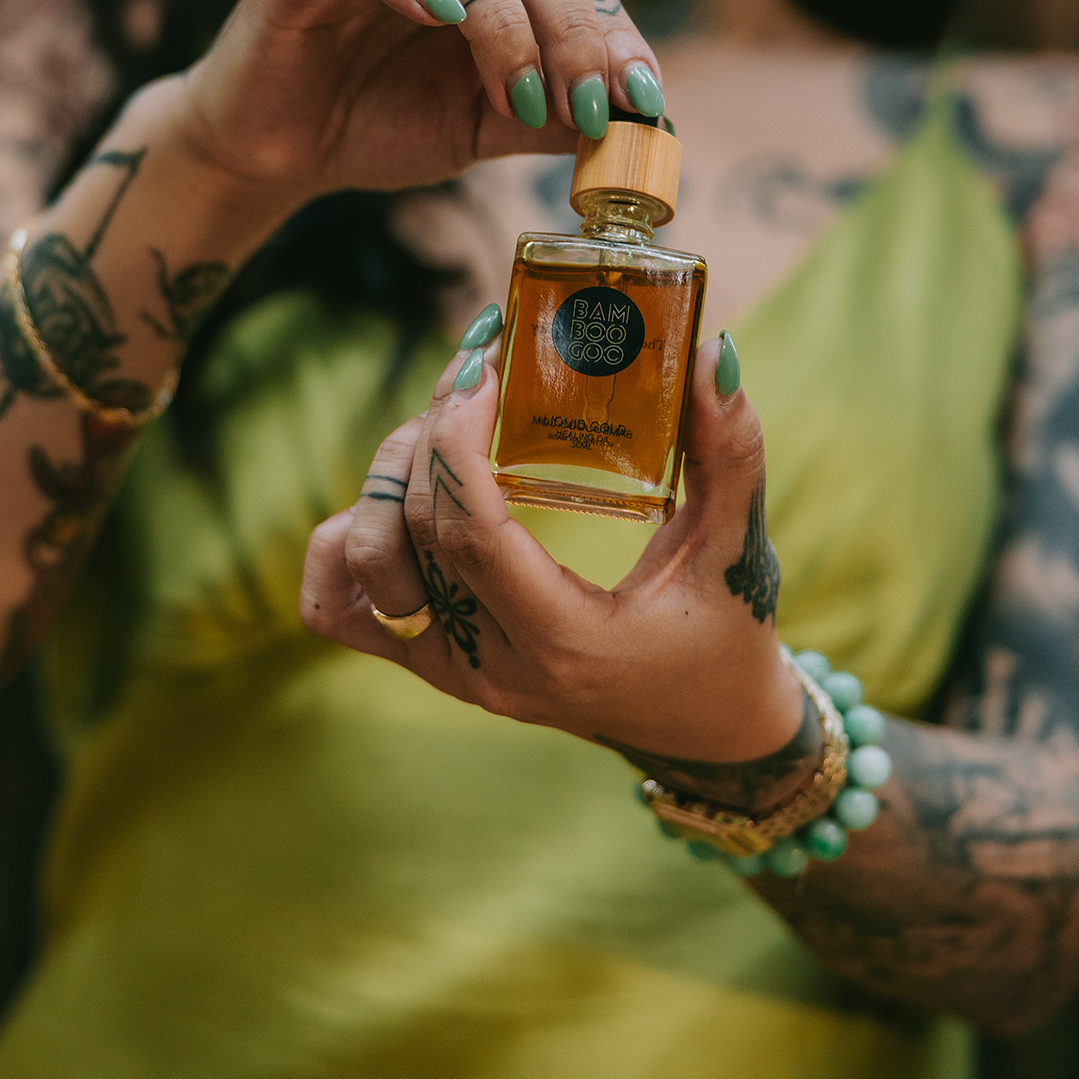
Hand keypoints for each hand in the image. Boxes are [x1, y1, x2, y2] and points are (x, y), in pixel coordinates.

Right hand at [175, 0, 663, 208]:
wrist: (278, 149)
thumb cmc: (378, 122)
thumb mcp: (481, 128)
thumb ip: (549, 119)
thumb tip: (639, 129)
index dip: (615, 33)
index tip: (644, 97)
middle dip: (574, 27)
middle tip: (590, 102)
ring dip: (504, 19)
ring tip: (519, 90)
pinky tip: (436, 14)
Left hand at [300, 325, 815, 801]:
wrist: (702, 728)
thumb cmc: (725, 637)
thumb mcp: (738, 549)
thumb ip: (729, 451)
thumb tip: (709, 350)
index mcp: (566, 642)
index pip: (473, 535)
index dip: (459, 443)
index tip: (482, 368)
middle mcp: (493, 665)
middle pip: (419, 529)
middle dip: (435, 433)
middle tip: (477, 370)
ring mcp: (454, 670)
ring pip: (369, 560)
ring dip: (392, 478)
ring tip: (447, 430)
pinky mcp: (432, 665)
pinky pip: (340, 608)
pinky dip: (347, 545)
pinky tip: (394, 499)